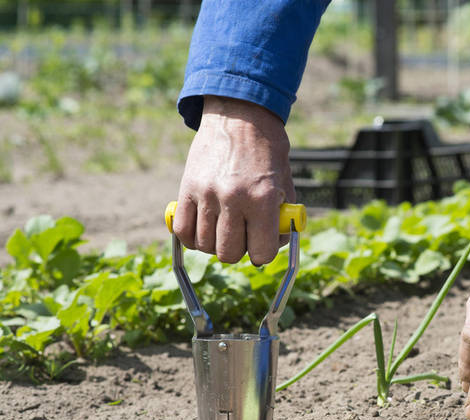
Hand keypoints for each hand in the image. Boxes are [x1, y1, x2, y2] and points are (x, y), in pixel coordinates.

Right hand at [174, 96, 294, 264]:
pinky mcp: (186, 188)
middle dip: (238, 251)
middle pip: (228, 253)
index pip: (260, 252)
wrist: (240, 114)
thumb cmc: (267, 151)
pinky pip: (182, 230)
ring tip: (223, 229)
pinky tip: (203, 228)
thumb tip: (273, 245)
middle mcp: (232, 198)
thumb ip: (281, 217)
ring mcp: (206, 193)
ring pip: (204, 245)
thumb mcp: (285, 182)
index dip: (263, 253)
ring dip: (215, 244)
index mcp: (262, 198)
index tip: (261, 245)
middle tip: (242, 236)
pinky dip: (192, 237)